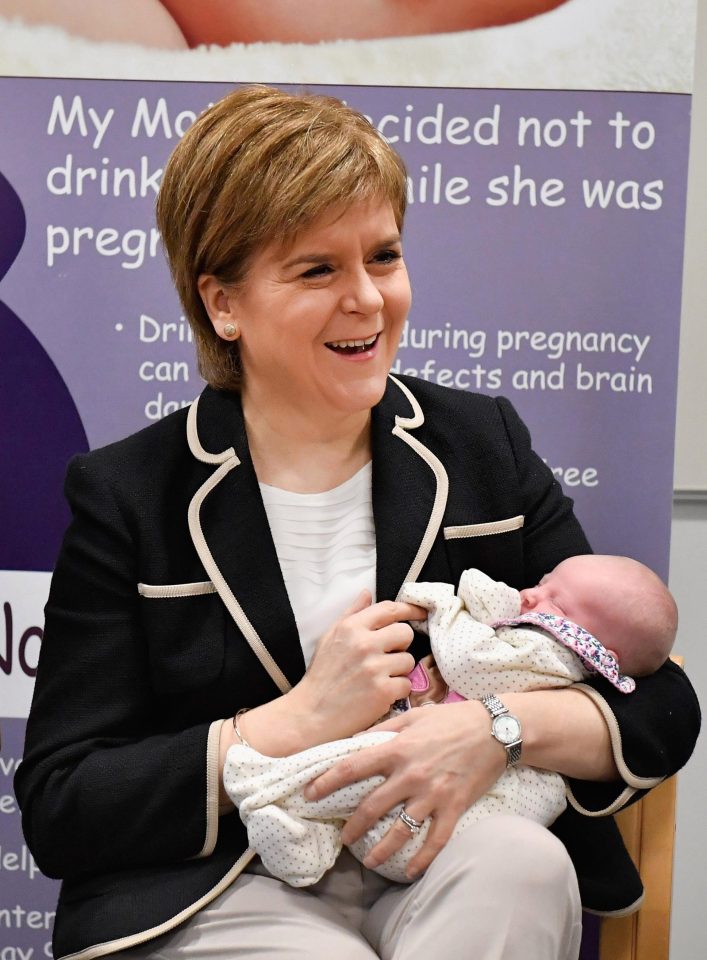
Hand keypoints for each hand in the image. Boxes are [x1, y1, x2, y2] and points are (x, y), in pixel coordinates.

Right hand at [289, 590, 424, 740]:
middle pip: (405, 633)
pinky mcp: (383, 691)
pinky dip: (396, 691)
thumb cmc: (321, 676)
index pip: (389, 609)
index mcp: (351, 628)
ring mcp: (374, 668)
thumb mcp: (329, 638)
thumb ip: (351, 614)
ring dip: (398, 670)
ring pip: (408, 660)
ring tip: (379, 678)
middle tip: (387, 656)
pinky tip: (380, 694)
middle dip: (401, 645)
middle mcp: (364, 644)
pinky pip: (406, 684)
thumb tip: (367, 593)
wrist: (310, 715)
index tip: (419, 614)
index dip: (409, 610)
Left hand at [304, 700, 505, 877]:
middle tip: (343, 837)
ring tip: (368, 861)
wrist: (495, 730)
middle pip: (372, 806)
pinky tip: (409, 871)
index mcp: (397, 749)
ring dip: (381, 849)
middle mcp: (410, 774)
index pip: (353, 767)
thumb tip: (357, 740)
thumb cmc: (452, 720)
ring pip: (400, 830)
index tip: (311, 793)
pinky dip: (421, 859)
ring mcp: (432, 794)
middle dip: (353, 826)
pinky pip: (435, 841)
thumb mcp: (414, 716)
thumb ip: (384, 729)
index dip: (328, 781)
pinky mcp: (453, 808)